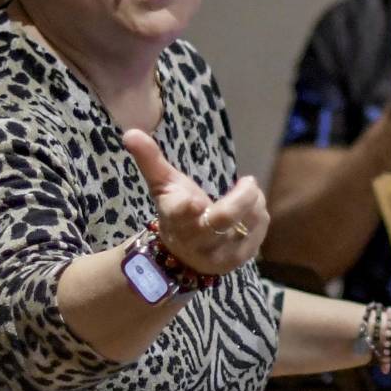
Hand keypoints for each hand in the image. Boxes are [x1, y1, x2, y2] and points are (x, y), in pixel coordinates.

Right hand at [122, 128, 267, 276]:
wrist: (186, 255)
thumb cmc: (177, 212)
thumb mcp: (163, 186)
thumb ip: (150, 160)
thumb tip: (130, 133)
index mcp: (176, 218)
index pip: (179, 213)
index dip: (186, 208)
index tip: (193, 201)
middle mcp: (197, 240)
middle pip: (223, 217)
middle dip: (242, 196)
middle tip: (248, 181)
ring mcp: (221, 252)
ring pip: (248, 221)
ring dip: (253, 201)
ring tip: (247, 193)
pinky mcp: (242, 257)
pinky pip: (260, 229)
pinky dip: (259, 213)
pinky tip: (250, 209)